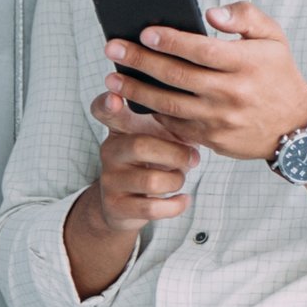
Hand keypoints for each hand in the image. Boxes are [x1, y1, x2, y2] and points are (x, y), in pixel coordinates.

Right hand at [79, 82, 205, 231]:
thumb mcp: (160, 135)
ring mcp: (111, 180)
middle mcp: (110, 152)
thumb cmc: (154, 160)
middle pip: (140, 146)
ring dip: (177, 180)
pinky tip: (183, 199)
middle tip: (192, 159)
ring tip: (180, 178)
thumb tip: (202, 108)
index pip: (104, 111)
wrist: (126, 204)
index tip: (115, 98)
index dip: (107, 104)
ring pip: (151, 181)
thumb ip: (173, 119)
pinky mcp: (117, 206)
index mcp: (121, 129)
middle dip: (176, 154)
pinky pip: (152, 208)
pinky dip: (175, 205)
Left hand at [112, 1, 306, 162]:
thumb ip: (244, 16)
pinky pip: (174, 125)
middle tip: (111, 49)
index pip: (201, 49)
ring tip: (111, 77)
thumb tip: (209, 13)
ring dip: (136, 90)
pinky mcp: (212, 139)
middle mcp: (232, 92)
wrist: (294, 126)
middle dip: (140, 61)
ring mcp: (220, 119)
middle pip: (177, 75)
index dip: (170, 41)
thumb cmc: (277, 74)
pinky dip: (152, 112)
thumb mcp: (273, 37)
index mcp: (247, 62)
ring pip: (169, 104)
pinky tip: (133, 99)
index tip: (144, 32)